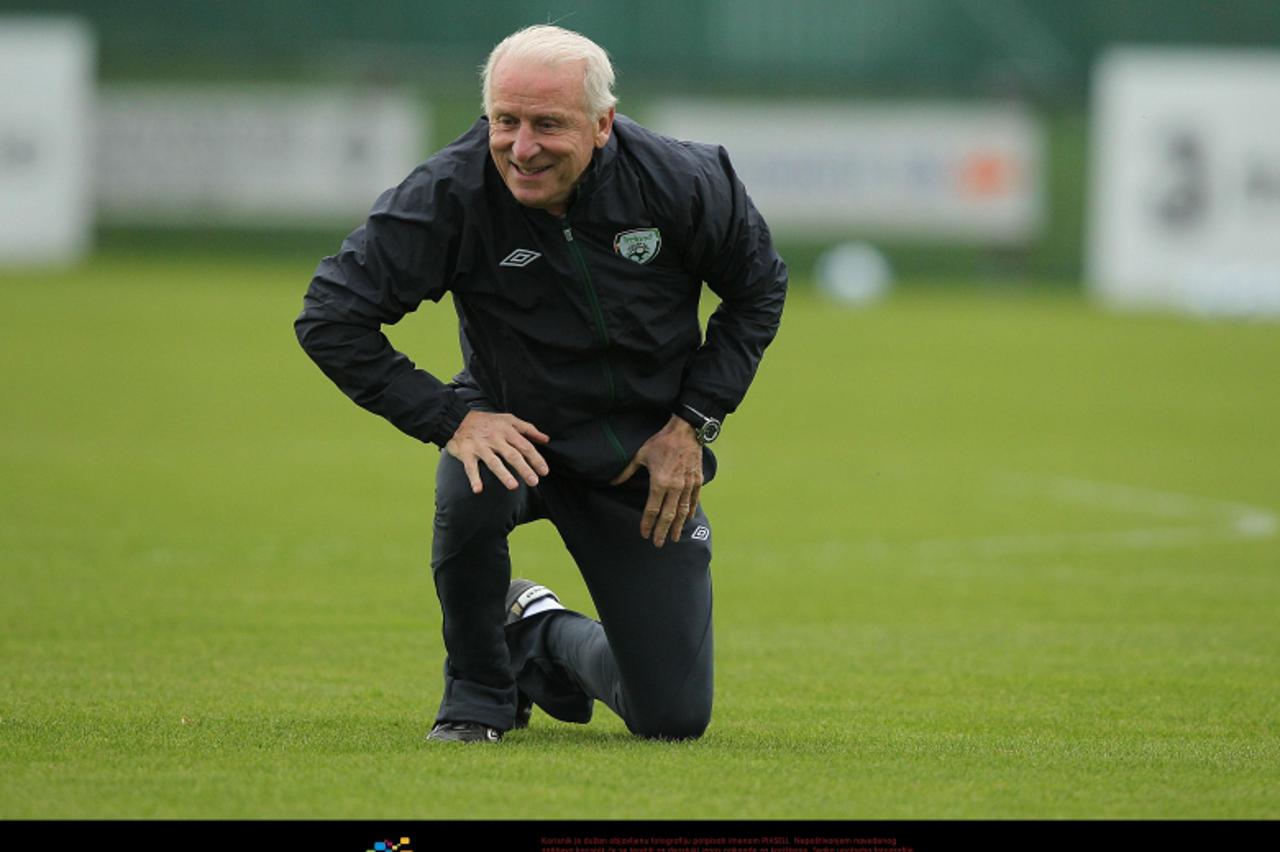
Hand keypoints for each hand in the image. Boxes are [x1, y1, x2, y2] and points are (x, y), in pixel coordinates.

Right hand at [445, 410, 549, 493]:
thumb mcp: (509, 419)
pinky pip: (470, 467)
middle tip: (534, 481)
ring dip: (503, 474)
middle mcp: (495, 438)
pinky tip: (478, 489)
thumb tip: (546, 439)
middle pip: (512, 455)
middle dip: (524, 468)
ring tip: (513, 486)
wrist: (458, 419)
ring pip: (494, 462)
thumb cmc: (488, 421)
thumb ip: (528, 429)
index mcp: (507, 431)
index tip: (544, 471)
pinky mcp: (466, 452)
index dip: (535, 459)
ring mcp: (480, 446)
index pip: (524, 446)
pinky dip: (474, 478)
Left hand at [610, 415, 702, 547]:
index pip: (652, 509)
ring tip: (674, 538)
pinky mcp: (697, 481)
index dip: (647, 523)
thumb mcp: (640, 455)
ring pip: (682, 511)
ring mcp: (688, 485)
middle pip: (667, 515)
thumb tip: (612, 482)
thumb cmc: (662, 442)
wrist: (686, 430)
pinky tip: (687, 520)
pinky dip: (689, 512)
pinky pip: (693, 501)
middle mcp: (675, 487)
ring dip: (677, 526)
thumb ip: (626, 471)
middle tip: (658, 544)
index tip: (644, 534)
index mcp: (659, 482)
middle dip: (662, 531)